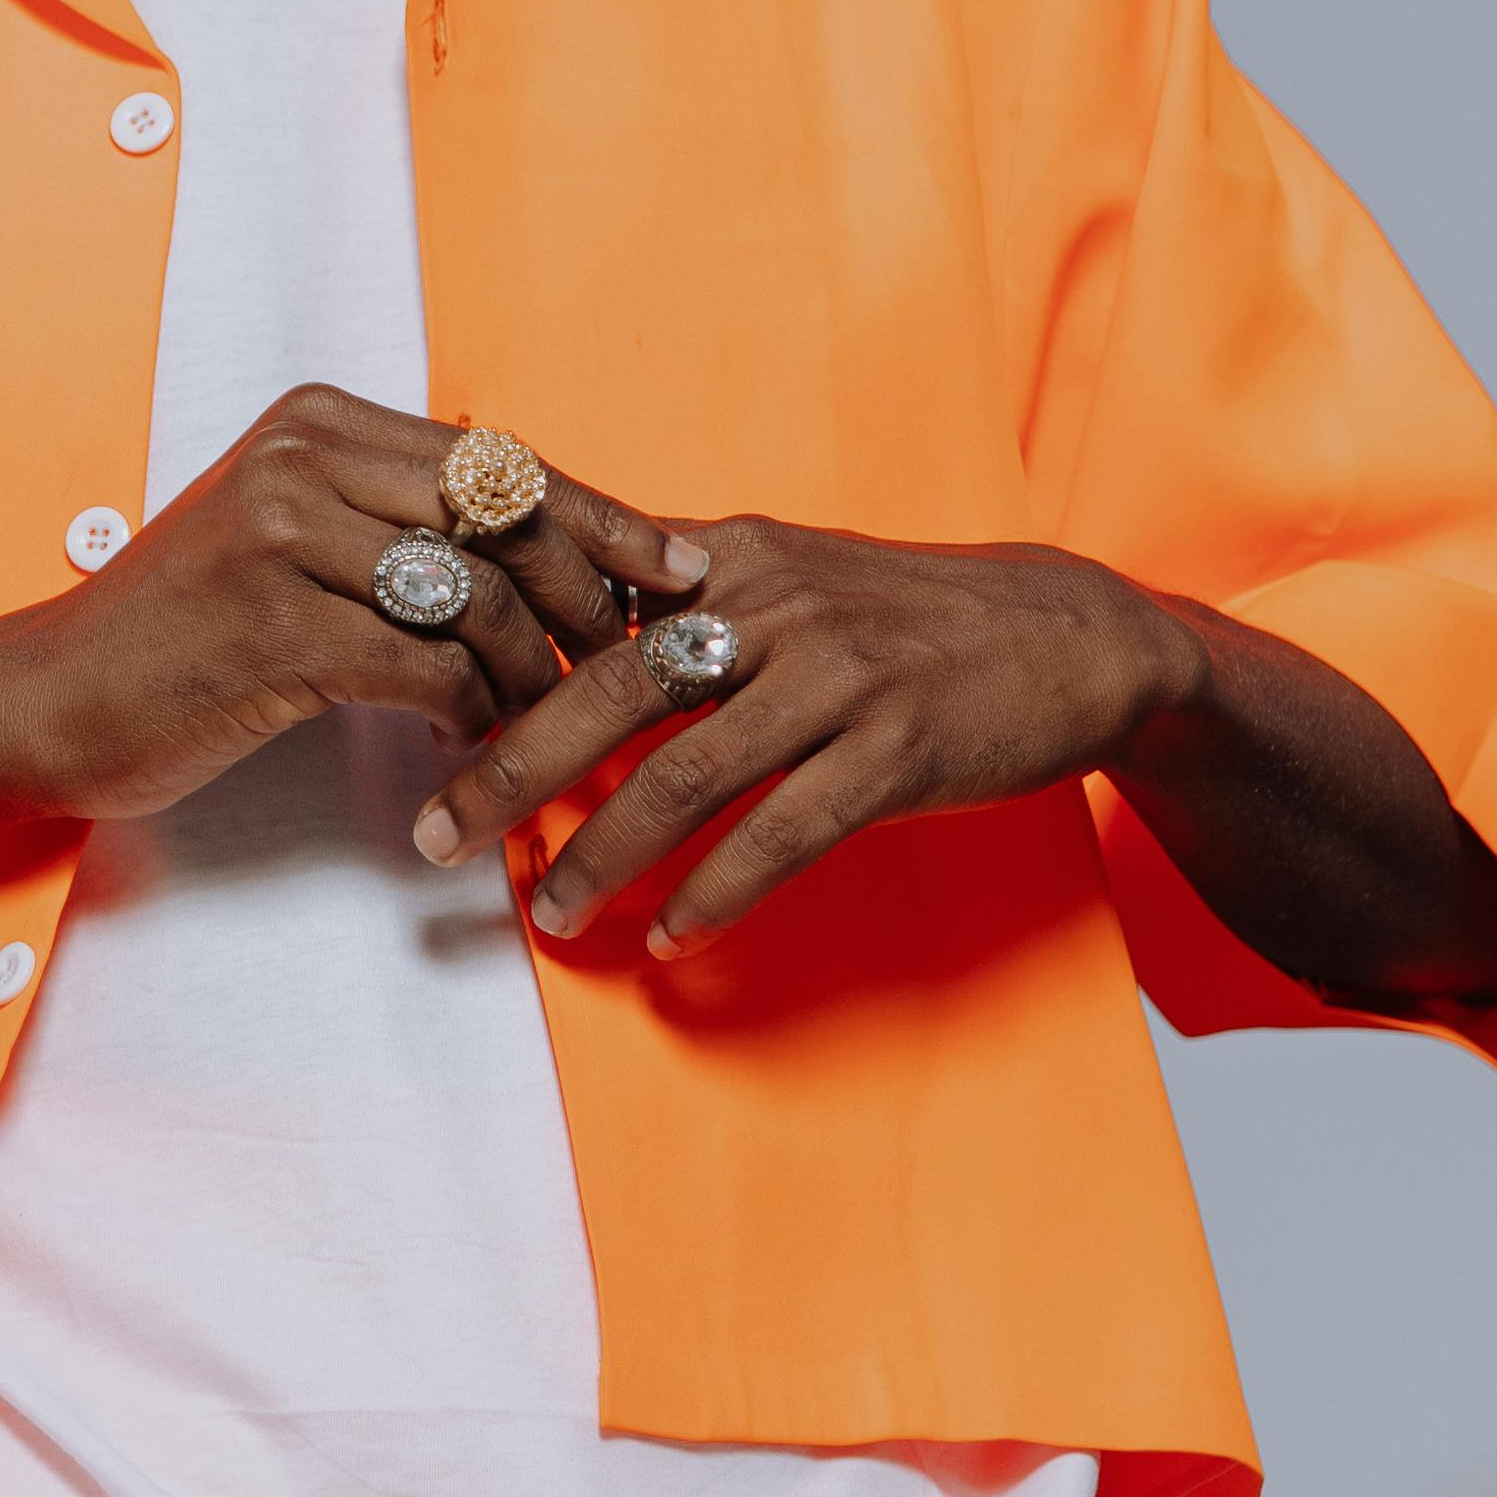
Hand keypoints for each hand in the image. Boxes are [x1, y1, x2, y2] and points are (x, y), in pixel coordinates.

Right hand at [0, 388, 709, 827]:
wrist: (49, 699)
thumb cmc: (186, 634)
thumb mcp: (293, 542)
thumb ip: (399, 524)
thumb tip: (553, 553)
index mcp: (322, 420)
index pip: (503, 461)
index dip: (605, 517)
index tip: (684, 565)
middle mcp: (304, 455)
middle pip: (509, 515)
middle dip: (595, 594)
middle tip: (642, 658)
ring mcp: (283, 535)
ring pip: (479, 598)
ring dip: (534, 673)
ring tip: (543, 721)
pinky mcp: (272, 625)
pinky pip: (427, 669)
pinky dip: (472, 717)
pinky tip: (471, 748)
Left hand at [410, 510, 1200, 958]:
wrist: (1070, 634)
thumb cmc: (911, 614)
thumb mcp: (794, 571)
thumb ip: (686, 592)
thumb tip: (564, 614)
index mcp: (732, 559)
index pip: (587, 612)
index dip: (501, 675)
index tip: (426, 733)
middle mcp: (774, 609)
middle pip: (610, 692)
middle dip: (510, 768)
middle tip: (437, 833)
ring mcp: (838, 682)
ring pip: (687, 775)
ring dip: (604, 853)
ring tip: (548, 913)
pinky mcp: (895, 752)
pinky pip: (782, 835)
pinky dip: (717, 892)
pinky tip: (670, 938)